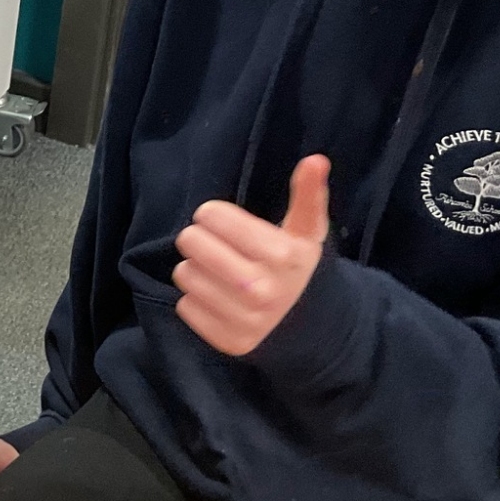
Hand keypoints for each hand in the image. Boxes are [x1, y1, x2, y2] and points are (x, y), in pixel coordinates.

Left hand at [172, 154, 330, 355]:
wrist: (313, 329)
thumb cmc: (299, 269)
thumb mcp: (308, 232)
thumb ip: (308, 194)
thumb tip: (315, 159)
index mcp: (280, 255)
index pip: (213, 217)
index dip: (212, 215)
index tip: (221, 221)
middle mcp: (260, 289)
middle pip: (191, 243)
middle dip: (199, 239)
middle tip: (214, 245)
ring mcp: (243, 319)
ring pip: (184, 274)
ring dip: (195, 269)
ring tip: (218, 271)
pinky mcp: (227, 340)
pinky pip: (185, 307)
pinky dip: (195, 299)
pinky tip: (217, 297)